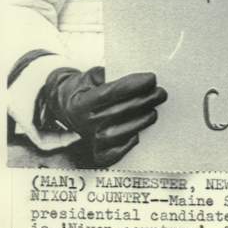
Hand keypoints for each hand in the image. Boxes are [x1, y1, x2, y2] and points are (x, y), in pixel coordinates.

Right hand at [37, 66, 166, 166]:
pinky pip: (112, 154)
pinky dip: (126, 146)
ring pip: (119, 133)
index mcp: (81, 103)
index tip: (151, 78)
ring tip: (154, 111)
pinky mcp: (96, 152)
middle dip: (144, 101)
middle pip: (119, 112)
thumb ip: (109, 74)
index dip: (133, 85)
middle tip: (161, 93)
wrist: (66, 108)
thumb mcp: (91, 75)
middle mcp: (84, 123)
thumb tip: (135, 77)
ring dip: (140, 122)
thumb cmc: (85, 89)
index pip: (110, 92)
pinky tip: (138, 135)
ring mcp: (90, 139)